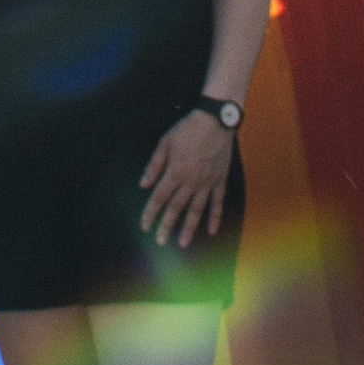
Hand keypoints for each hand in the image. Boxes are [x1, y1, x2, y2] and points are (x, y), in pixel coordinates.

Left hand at [137, 112, 233, 248]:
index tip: (144, 226)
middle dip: (167, 226)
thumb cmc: (187, 130)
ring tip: (182, 243)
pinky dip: (215, 217)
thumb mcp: (165, 143)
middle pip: (176, 208)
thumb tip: (143, 185)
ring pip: (197, 210)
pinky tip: (211, 231)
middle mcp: (191, 181)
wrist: (215, 121)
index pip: (159, 197)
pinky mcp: (220, 180)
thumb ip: (154, 165)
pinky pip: (218, 203)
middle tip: (160, 242)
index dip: (151, 213)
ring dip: (189, 228)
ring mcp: (207, 182)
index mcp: (175, 171)